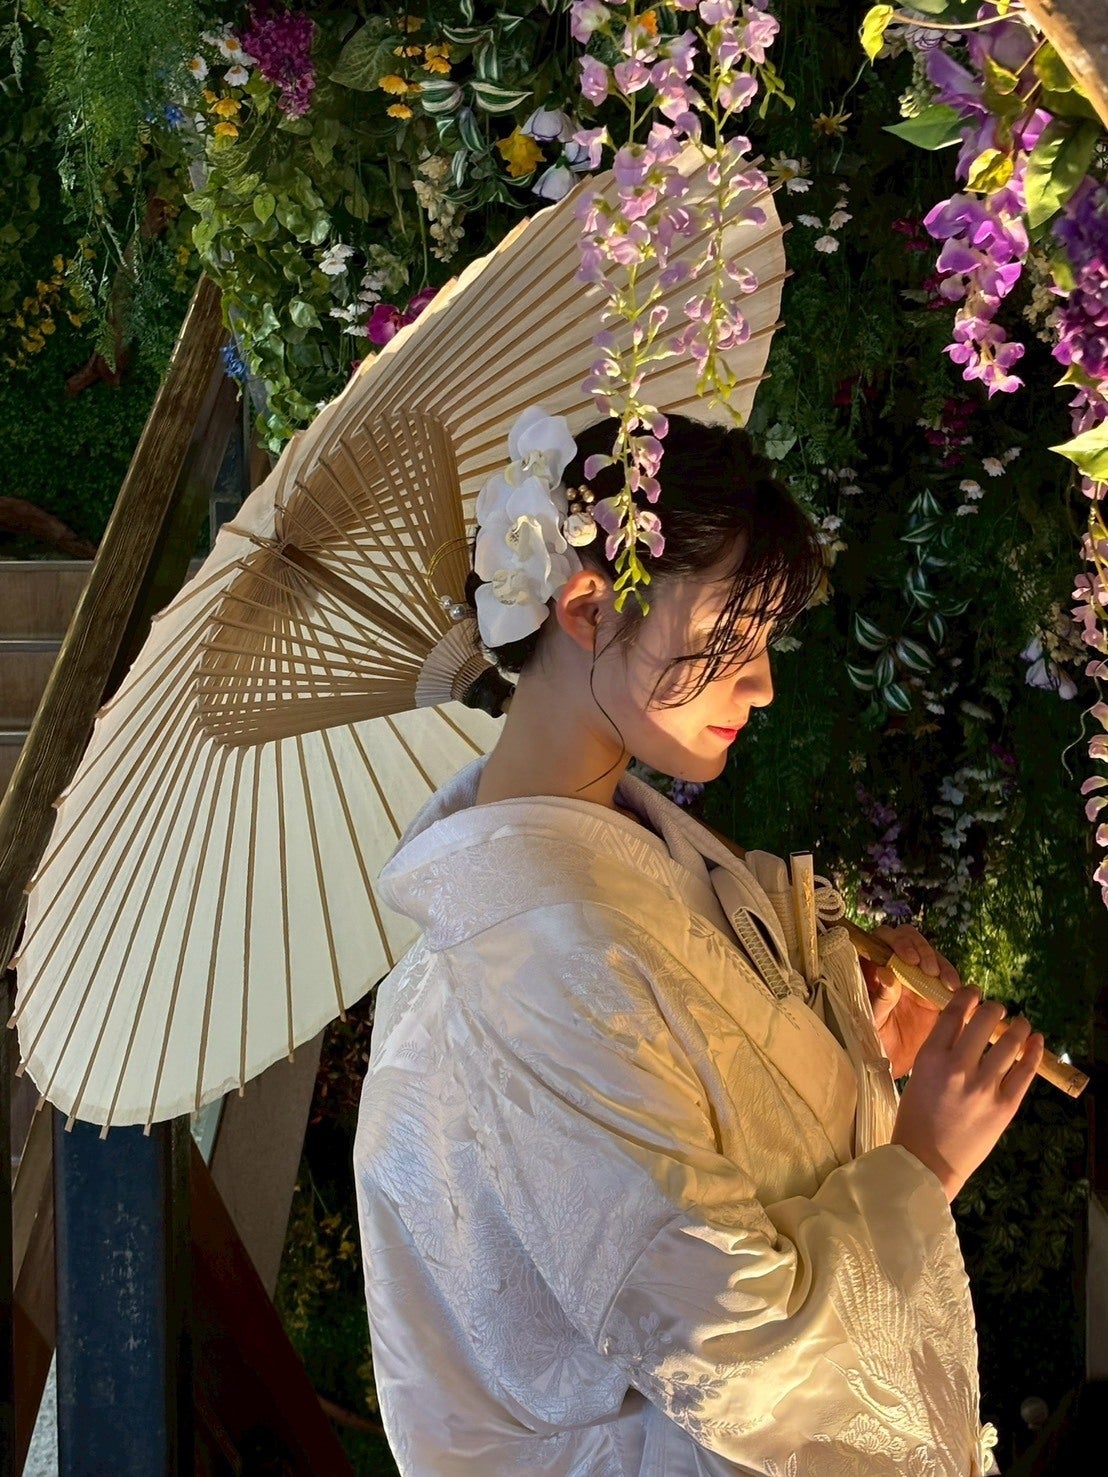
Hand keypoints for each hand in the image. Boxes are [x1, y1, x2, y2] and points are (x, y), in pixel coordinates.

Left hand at [860, 924, 958, 1076]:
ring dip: (939, 963)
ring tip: (946, 982)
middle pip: (908, 939)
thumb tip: (886, 974)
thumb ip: (879, 999)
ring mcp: (914, 975)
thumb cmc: (873, 1039)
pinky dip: (951, 978)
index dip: (896, 942)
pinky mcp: (933, 988)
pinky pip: (945, 975)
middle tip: (929, 969)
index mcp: (871, 966)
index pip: (881, 939)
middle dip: (921, 949)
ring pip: (929, 954)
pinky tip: (954, 989)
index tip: (909, 959)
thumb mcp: (872, 1021)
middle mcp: (892, 964)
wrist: (893, 1062)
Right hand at [891, 985, 1043, 1202]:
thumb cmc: (915, 1119)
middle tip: (998, 1011)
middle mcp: (958, 1067)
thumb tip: (964, 1027)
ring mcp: (983, 1087)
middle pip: (986, 1020)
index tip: (975, 993)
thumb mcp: (918, 1076)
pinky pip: (1025, 1072)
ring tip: (1021, 1024)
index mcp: (931, 1057)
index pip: (954, 1012)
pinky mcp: (1004, 1107)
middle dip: (995, 1009)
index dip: (968, 996)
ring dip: (1019, 1027)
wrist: (926, 1163)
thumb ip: (939, 1052)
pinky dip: (1034, 1053)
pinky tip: (1036, 1042)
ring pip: (1010, 1042)